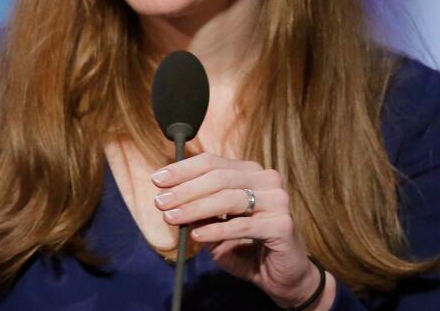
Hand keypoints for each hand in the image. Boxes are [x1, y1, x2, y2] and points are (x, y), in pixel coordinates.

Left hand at [151, 152, 327, 308]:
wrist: (280, 276)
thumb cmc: (246, 247)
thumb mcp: (215, 227)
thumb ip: (199, 211)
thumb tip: (170, 198)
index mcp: (250, 173)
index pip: (213, 162)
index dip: (183, 169)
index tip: (157, 180)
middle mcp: (267, 180)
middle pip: (219, 177)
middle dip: (185, 189)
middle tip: (160, 202)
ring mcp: (277, 201)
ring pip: (229, 198)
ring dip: (196, 208)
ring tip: (172, 217)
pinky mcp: (282, 224)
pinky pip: (242, 225)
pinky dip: (216, 229)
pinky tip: (196, 235)